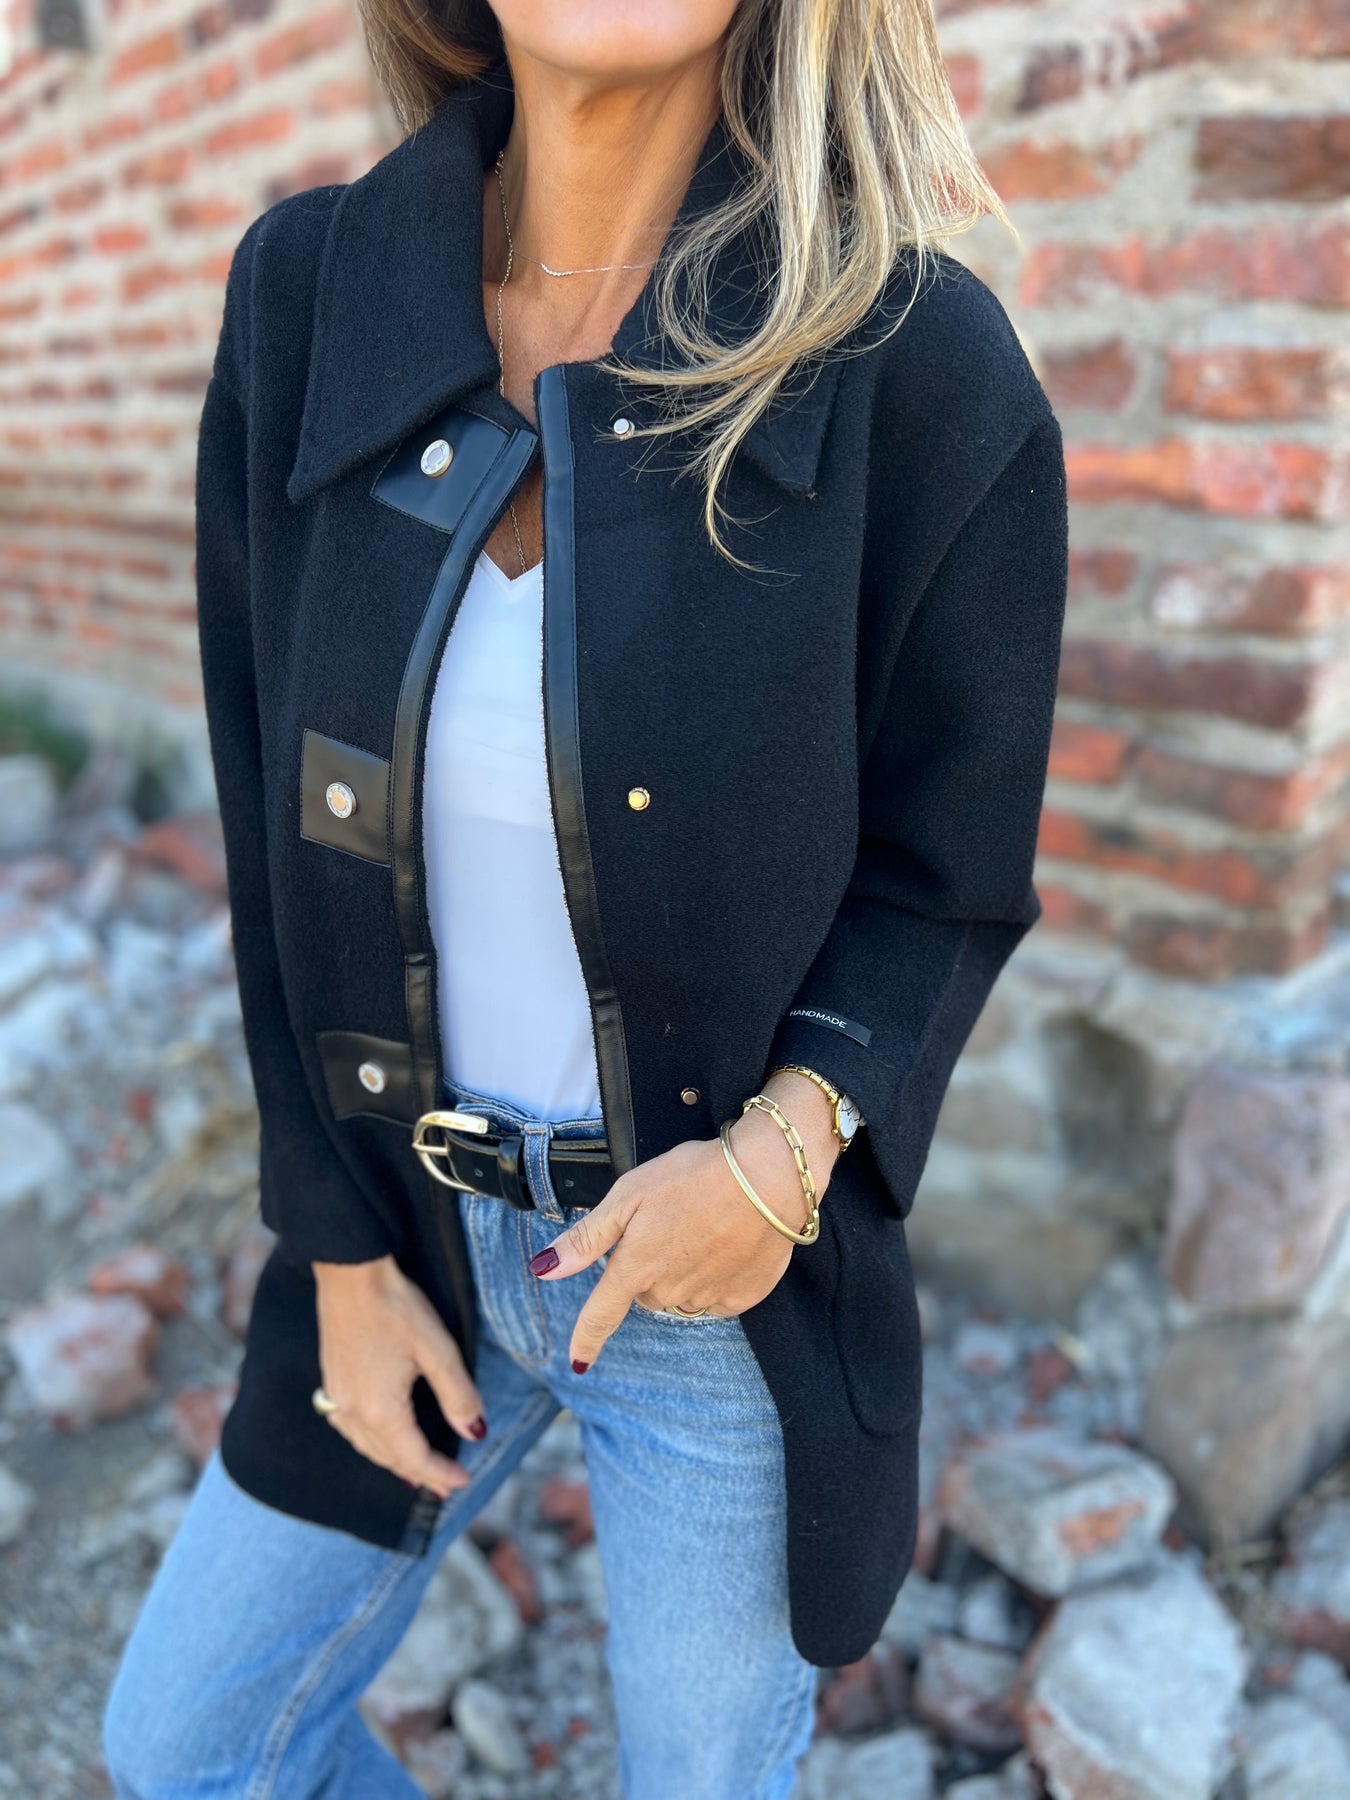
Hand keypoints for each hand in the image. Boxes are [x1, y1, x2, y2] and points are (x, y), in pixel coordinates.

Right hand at [311, 1254, 486, 1498]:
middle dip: (419, 1474)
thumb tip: (474, 1433)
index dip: (440, 1473)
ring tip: (415, 1470)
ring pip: (367, 1446)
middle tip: (444, 1487)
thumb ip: (458, 1395)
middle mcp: (352, 1412)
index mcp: (380, 1410)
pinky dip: (372, 1442)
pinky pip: (351, 1429)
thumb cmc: (396, 1308)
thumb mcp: (438, 1350)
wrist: (350, 1273)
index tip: (463, 1483)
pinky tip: (379, 1436)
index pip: (415, 1458)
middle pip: (389, 1457)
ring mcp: (336, 1397)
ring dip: (393, 1461)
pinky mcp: (331, 1381)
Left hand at [533, 1070, 839, 1369]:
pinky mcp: (742, 1297)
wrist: (769, 1177)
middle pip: (644, 1294)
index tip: (578, 1362)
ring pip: (680, 1297)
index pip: (601, 1315)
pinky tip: (727, 1244)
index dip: (586, 1340)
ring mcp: (707, 1298)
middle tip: (670, 1224)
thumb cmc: (695, 1176)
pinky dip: (715, 1279)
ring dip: (682, 1274)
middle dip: (647, 1270)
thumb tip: (542, 1269)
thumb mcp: (629, 1194)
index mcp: (635, 1267)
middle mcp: (668, 1291)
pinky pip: (716, 1299)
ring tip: (702, 1227)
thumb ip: (587, 1237)